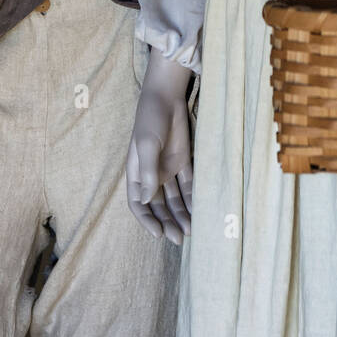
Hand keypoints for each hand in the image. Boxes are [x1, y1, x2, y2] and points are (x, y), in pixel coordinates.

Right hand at [126, 47, 193, 245]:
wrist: (167, 97)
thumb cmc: (151, 119)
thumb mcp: (147, 145)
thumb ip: (148, 172)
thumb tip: (148, 200)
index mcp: (136, 173)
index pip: (139, 204)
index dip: (146, 220)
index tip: (158, 234)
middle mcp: (151, 175)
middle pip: (159, 206)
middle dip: (168, 223)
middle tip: (179, 239)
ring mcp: (168, 169)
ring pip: (175, 199)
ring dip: (182, 215)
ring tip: (191, 231)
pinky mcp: (183, 162)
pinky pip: (188, 186)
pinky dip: (193, 199)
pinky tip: (200, 212)